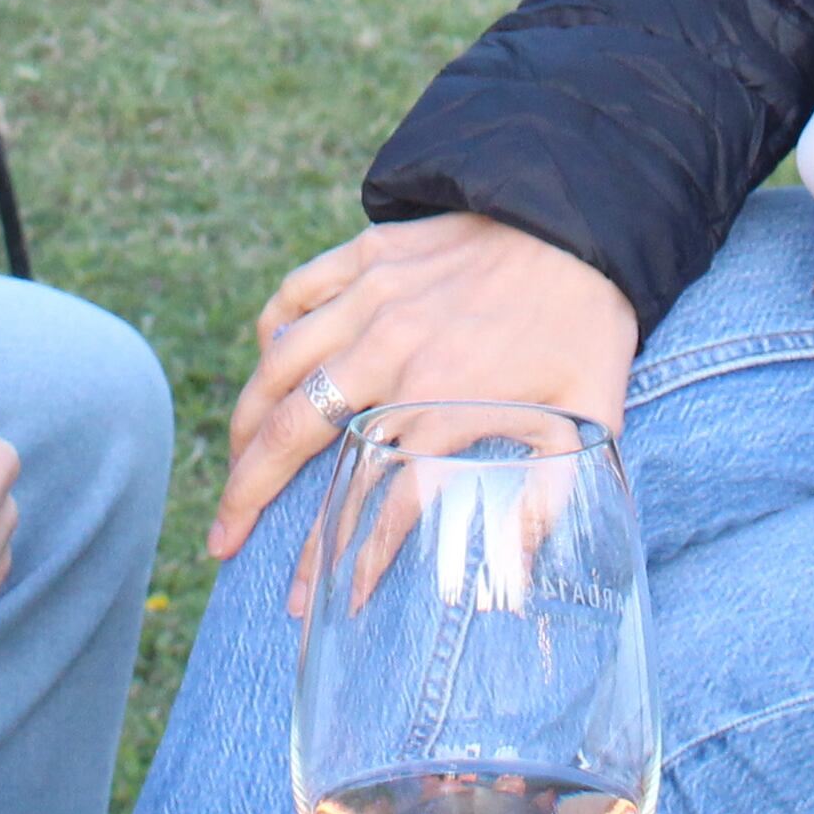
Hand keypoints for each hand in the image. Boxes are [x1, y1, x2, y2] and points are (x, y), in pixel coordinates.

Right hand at [218, 213, 635, 557]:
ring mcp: (373, 297)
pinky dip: (271, 334)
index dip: (339, 557)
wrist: (586, 214)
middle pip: (293, 434)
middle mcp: (392, 351)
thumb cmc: (588, 322)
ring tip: (232, 470)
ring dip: (244, 425)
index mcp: (443, 399)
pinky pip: (294, 295)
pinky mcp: (368, 254)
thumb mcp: (590, 420)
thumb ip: (551, 500)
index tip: (318, 600)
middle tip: (223, 541)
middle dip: (247, 496)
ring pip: (278, 368)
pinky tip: (266, 366)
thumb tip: (516, 573)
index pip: (370, 498)